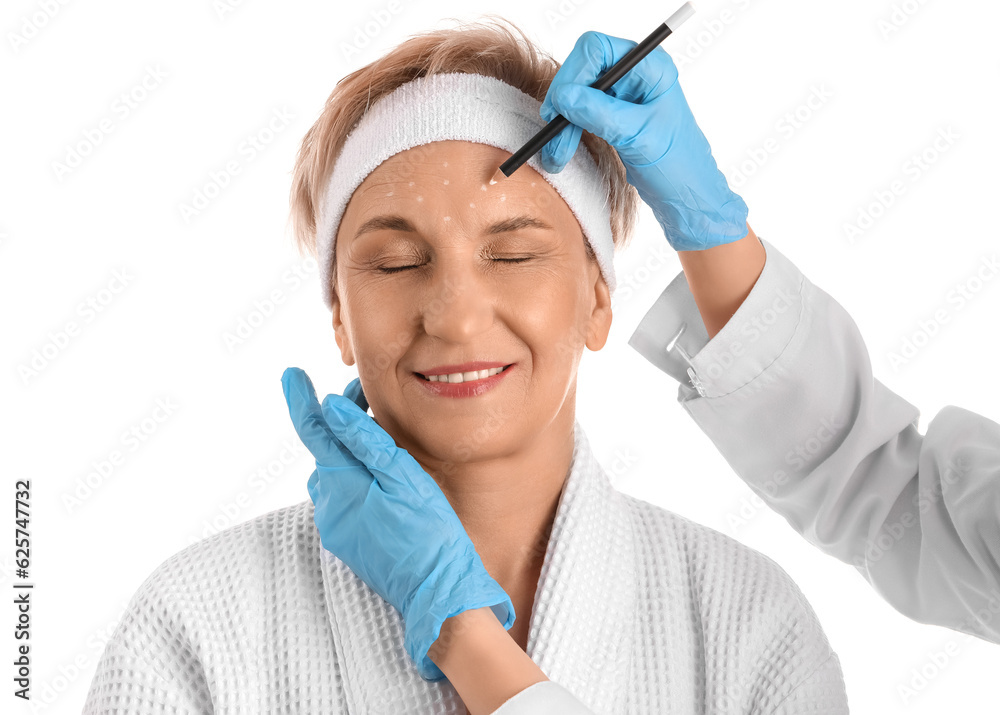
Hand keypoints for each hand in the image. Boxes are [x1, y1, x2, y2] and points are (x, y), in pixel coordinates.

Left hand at [280, 368, 514, 680]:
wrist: (435, 590)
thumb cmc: (429, 531)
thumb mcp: (403, 476)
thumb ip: (364, 440)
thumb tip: (329, 407)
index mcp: (342, 481)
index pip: (312, 430)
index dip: (300, 400)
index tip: (291, 375)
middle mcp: (329, 503)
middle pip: (327, 450)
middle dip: (342, 422)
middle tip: (370, 399)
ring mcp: (335, 524)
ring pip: (335, 474)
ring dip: (350, 452)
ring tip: (383, 436)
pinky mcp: (345, 541)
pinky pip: (342, 499)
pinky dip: (355, 480)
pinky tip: (382, 479)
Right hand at [540, 31, 748, 250]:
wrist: (687, 196)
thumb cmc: (678, 165)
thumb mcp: (638, 137)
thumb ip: (601, 113)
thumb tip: (564, 97)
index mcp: (650, 67)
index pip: (597, 50)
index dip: (573, 74)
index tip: (560, 107)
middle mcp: (635, 74)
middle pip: (582, 70)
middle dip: (563, 102)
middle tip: (553, 133)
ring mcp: (623, 94)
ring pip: (577, 94)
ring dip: (562, 123)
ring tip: (555, 155)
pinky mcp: (614, 114)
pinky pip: (581, 113)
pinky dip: (568, 131)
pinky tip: (561, 151)